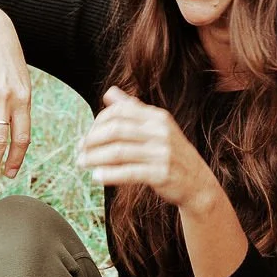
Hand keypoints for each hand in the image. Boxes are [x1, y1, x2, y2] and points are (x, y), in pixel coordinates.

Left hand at [76, 88, 214, 208]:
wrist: (198, 183)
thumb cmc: (171, 154)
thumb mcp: (156, 127)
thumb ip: (133, 109)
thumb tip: (109, 92)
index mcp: (157, 117)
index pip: (120, 112)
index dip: (98, 122)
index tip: (87, 136)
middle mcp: (160, 132)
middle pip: (117, 130)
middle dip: (92, 139)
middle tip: (79, 149)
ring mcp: (162, 153)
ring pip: (119, 152)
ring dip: (95, 158)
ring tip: (82, 163)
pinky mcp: (161, 173)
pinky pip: (129, 172)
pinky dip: (109, 175)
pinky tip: (97, 177)